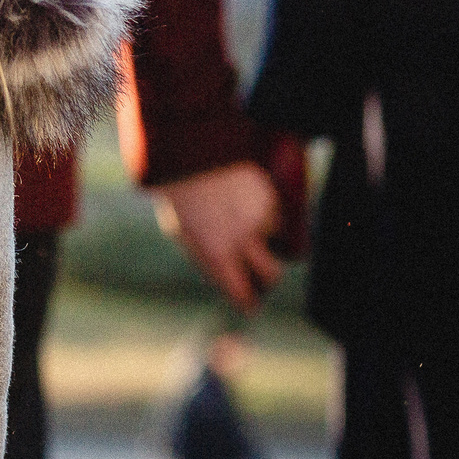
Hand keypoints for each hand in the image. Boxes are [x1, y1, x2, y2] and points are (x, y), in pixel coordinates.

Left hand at [153, 163, 281, 310]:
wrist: (186, 156)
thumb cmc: (182, 199)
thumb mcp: (186, 235)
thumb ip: (212, 259)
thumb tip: (235, 281)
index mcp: (218, 257)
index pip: (244, 295)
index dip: (248, 301)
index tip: (250, 302)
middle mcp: (244, 241)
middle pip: (273, 275)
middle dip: (268, 277)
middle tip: (259, 271)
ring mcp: (260, 217)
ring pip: (276, 237)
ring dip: (265, 232)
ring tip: (239, 214)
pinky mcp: (270, 196)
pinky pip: (276, 211)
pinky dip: (265, 209)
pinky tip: (244, 197)